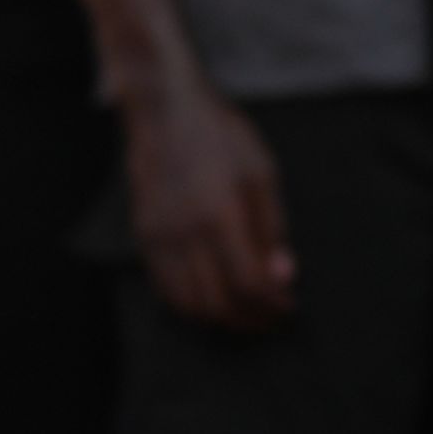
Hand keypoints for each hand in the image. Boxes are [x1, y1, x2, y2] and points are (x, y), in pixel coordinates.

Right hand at [119, 68, 293, 331]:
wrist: (166, 114)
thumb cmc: (221, 138)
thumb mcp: (262, 173)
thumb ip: (273, 230)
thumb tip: (284, 277)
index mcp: (220, 215)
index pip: (248, 284)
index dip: (271, 304)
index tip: (288, 307)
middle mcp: (185, 234)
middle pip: (217, 303)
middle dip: (250, 319)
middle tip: (272, 317)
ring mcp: (159, 239)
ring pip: (188, 305)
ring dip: (221, 319)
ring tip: (247, 313)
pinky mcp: (144, 240)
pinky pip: (165, 291)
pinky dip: (191, 307)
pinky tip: (213, 301)